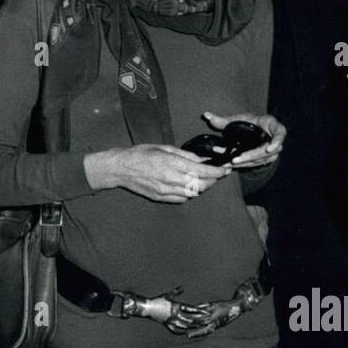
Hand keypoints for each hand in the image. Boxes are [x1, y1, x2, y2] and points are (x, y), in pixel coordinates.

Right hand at [85, 145, 230, 200]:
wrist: (121, 168)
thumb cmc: (141, 154)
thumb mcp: (164, 148)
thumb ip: (185, 155)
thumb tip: (202, 159)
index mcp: (172, 163)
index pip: (203, 171)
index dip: (217, 172)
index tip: (226, 170)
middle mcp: (171, 179)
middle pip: (201, 185)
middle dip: (212, 180)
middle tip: (217, 174)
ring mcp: (166, 191)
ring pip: (193, 193)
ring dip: (202, 187)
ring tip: (204, 179)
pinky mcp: (161, 198)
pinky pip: (182, 199)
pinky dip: (189, 193)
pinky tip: (188, 186)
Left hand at [201, 110, 285, 168]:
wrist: (255, 130)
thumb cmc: (249, 122)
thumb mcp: (238, 119)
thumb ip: (223, 120)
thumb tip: (206, 116)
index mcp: (273, 126)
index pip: (280, 133)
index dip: (277, 141)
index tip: (269, 148)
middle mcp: (275, 140)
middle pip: (267, 152)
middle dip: (250, 156)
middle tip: (236, 159)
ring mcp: (272, 152)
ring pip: (260, 160)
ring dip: (246, 162)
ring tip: (231, 163)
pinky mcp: (266, 160)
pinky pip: (256, 164)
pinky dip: (245, 164)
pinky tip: (233, 165)